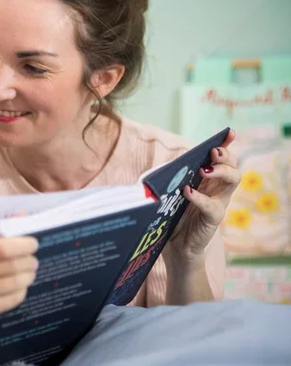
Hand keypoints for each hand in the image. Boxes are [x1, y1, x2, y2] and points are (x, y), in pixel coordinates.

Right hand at [0, 226, 37, 330]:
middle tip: (33, 260)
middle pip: (13, 266)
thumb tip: (22, 215)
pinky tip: (20, 287)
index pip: (3, 248)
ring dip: (29, 276)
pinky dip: (21, 292)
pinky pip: (12, 300)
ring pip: (15, 283)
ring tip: (30, 272)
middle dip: (30, 261)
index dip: (24, 245)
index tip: (33, 244)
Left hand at [165, 129, 240, 263]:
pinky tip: (187, 192)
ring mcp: (217, 201)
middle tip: (213, 153)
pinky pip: (213, 206)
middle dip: (225, 155)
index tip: (229, 132)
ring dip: (221, 171)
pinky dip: (200, 197)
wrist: (173, 246)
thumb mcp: (161, 193)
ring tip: (204, 170)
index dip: (226, 143)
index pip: (221, 157)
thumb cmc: (169, 216)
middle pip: (232, 164)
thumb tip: (145, 176)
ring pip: (233, 180)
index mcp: (206, 178)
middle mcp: (216, 187)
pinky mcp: (213, 218)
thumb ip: (157, 181)